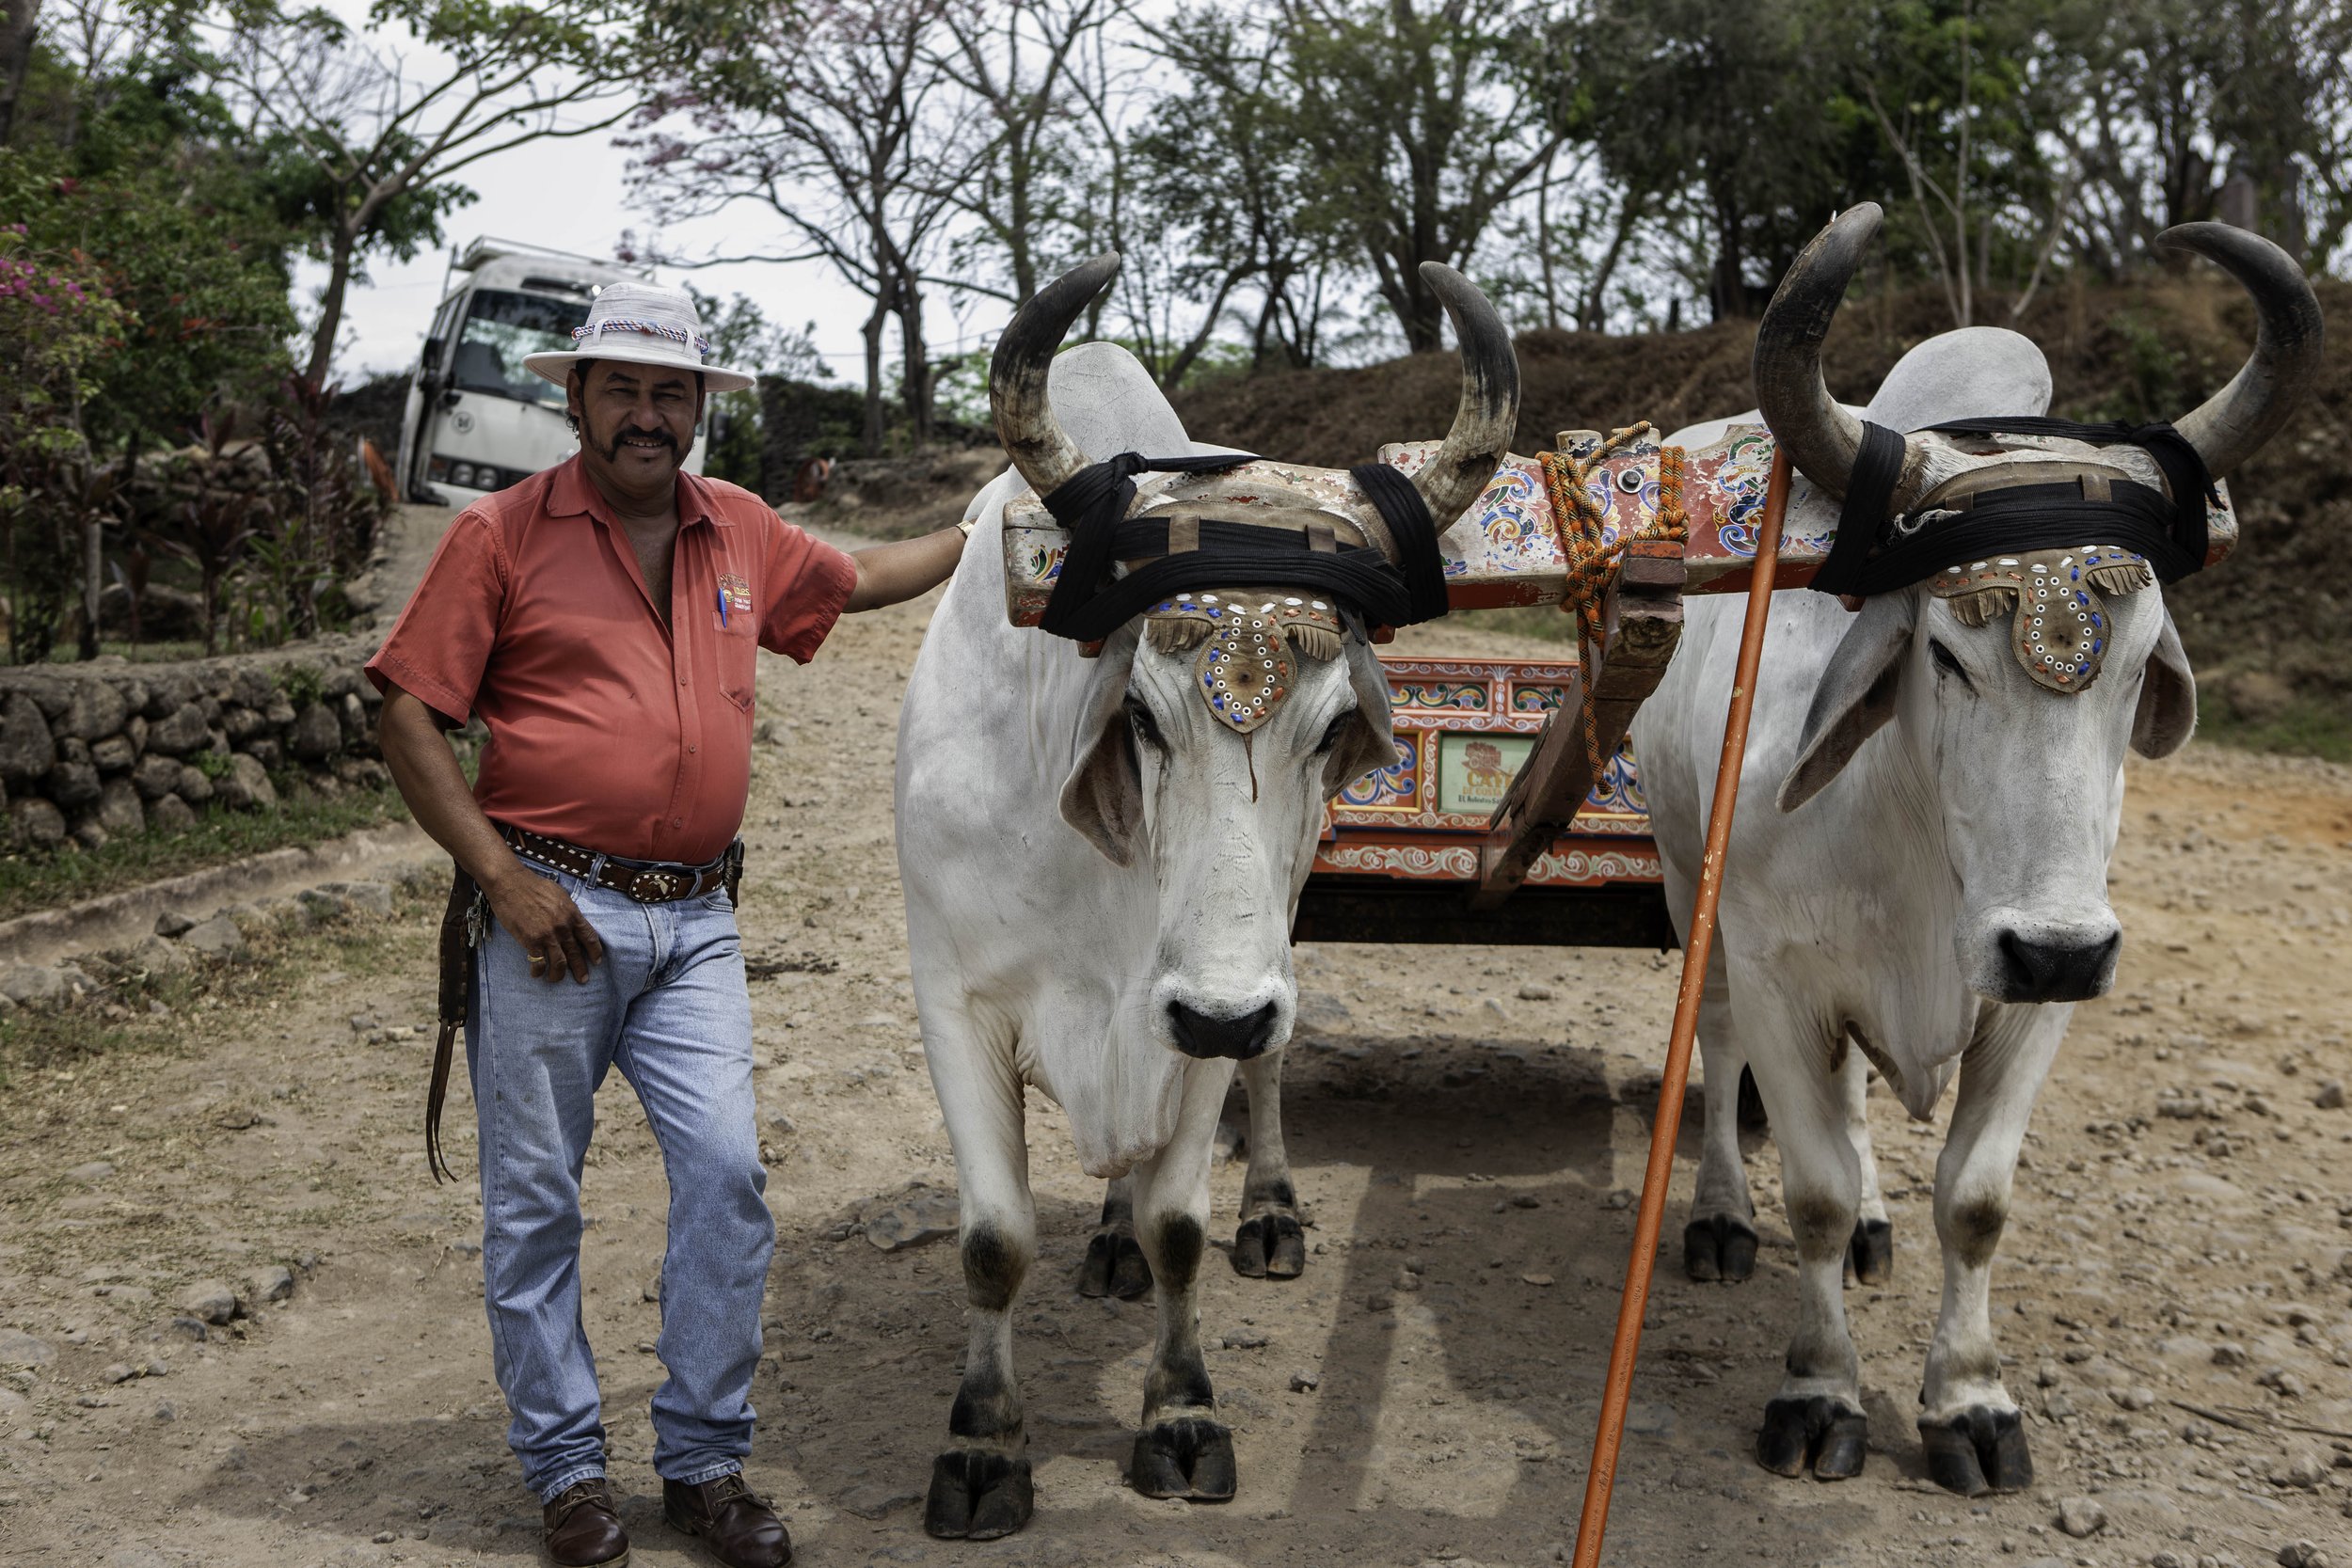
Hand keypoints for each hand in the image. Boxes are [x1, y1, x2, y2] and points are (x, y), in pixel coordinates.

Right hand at [485, 861, 604, 982]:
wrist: (511, 884)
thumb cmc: (534, 886)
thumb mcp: (560, 895)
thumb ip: (569, 911)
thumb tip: (573, 921)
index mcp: (572, 914)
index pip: (589, 937)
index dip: (595, 951)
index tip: (597, 961)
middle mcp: (563, 927)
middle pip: (576, 953)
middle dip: (581, 969)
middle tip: (583, 979)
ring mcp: (548, 935)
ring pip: (559, 963)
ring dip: (559, 975)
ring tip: (556, 979)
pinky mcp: (531, 941)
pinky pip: (538, 963)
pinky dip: (538, 971)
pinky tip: (537, 974)